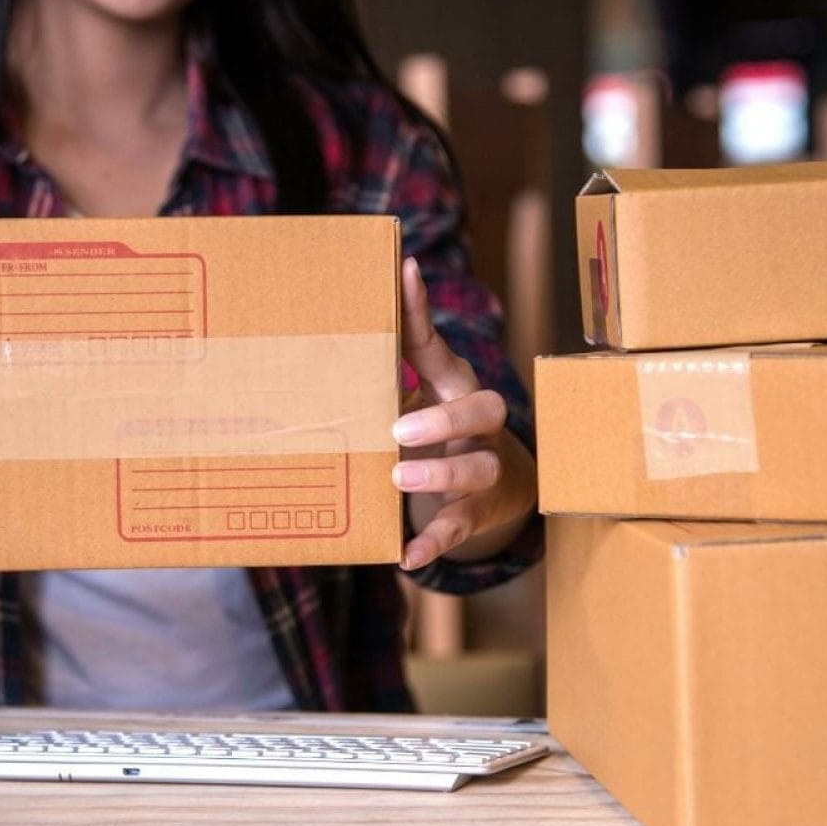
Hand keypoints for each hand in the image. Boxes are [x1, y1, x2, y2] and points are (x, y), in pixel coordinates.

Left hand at [393, 257, 537, 569]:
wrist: (495, 490)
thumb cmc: (437, 429)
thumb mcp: (415, 393)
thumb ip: (383, 366)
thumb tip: (331, 318)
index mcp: (455, 385)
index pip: (440, 345)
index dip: (422, 311)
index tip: (405, 271)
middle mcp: (479, 425)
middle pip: (484, 408)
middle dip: (445, 418)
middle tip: (400, 428)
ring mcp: (482, 468)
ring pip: (479, 469)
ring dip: (441, 474)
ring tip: (400, 476)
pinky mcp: (476, 512)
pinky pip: (459, 528)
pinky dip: (433, 542)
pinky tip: (406, 554)